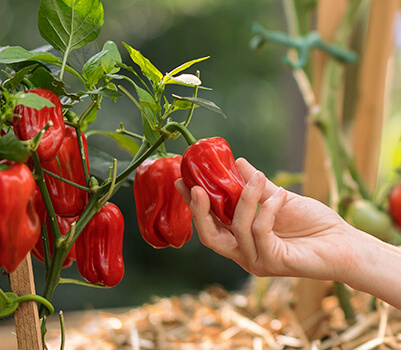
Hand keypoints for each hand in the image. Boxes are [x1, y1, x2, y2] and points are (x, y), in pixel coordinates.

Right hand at [175, 158, 356, 282]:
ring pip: (237, 228)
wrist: (344, 243)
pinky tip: (283, 194)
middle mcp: (244, 254)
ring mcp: (257, 261)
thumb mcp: (279, 199)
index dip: (192, 204)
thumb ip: (256, 186)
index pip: (208, 224)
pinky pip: (260, 230)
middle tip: (197, 186)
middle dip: (199, 211)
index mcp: (240, 240)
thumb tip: (236, 162)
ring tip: (258, 178)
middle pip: (209, 236)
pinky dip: (269, 208)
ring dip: (247, 199)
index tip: (181, 179)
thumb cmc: (314, 225)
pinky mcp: (274, 262)